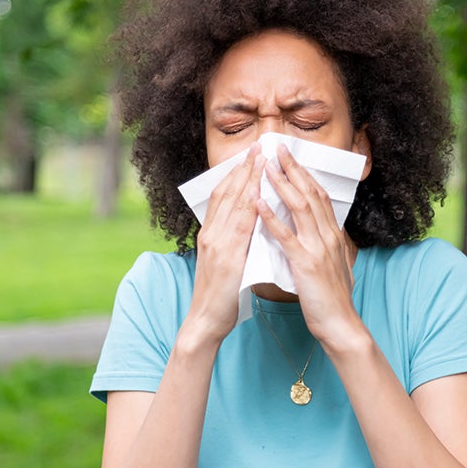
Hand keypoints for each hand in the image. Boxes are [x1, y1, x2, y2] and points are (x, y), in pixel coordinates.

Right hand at [185, 144, 264, 341]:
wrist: (205, 322)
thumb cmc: (220, 297)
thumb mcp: (228, 263)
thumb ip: (237, 243)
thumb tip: (254, 227)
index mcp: (212, 234)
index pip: (224, 196)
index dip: (237, 173)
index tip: (252, 155)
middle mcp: (211, 233)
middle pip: (227, 192)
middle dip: (244, 167)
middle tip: (259, 145)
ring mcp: (216, 243)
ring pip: (232, 202)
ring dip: (247, 177)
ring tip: (261, 157)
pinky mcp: (225, 257)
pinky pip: (238, 225)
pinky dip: (248, 204)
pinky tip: (258, 191)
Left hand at [257, 144, 362, 347]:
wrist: (340, 324)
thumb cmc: (332, 300)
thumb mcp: (333, 267)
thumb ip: (325, 248)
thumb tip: (322, 236)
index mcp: (332, 236)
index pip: (319, 197)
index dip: (304, 175)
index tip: (291, 158)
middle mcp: (328, 236)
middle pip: (310, 194)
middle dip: (293, 169)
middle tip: (277, 148)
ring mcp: (318, 248)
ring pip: (299, 208)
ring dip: (282, 184)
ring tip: (266, 166)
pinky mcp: (306, 263)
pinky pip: (286, 236)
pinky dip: (271, 217)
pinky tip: (258, 203)